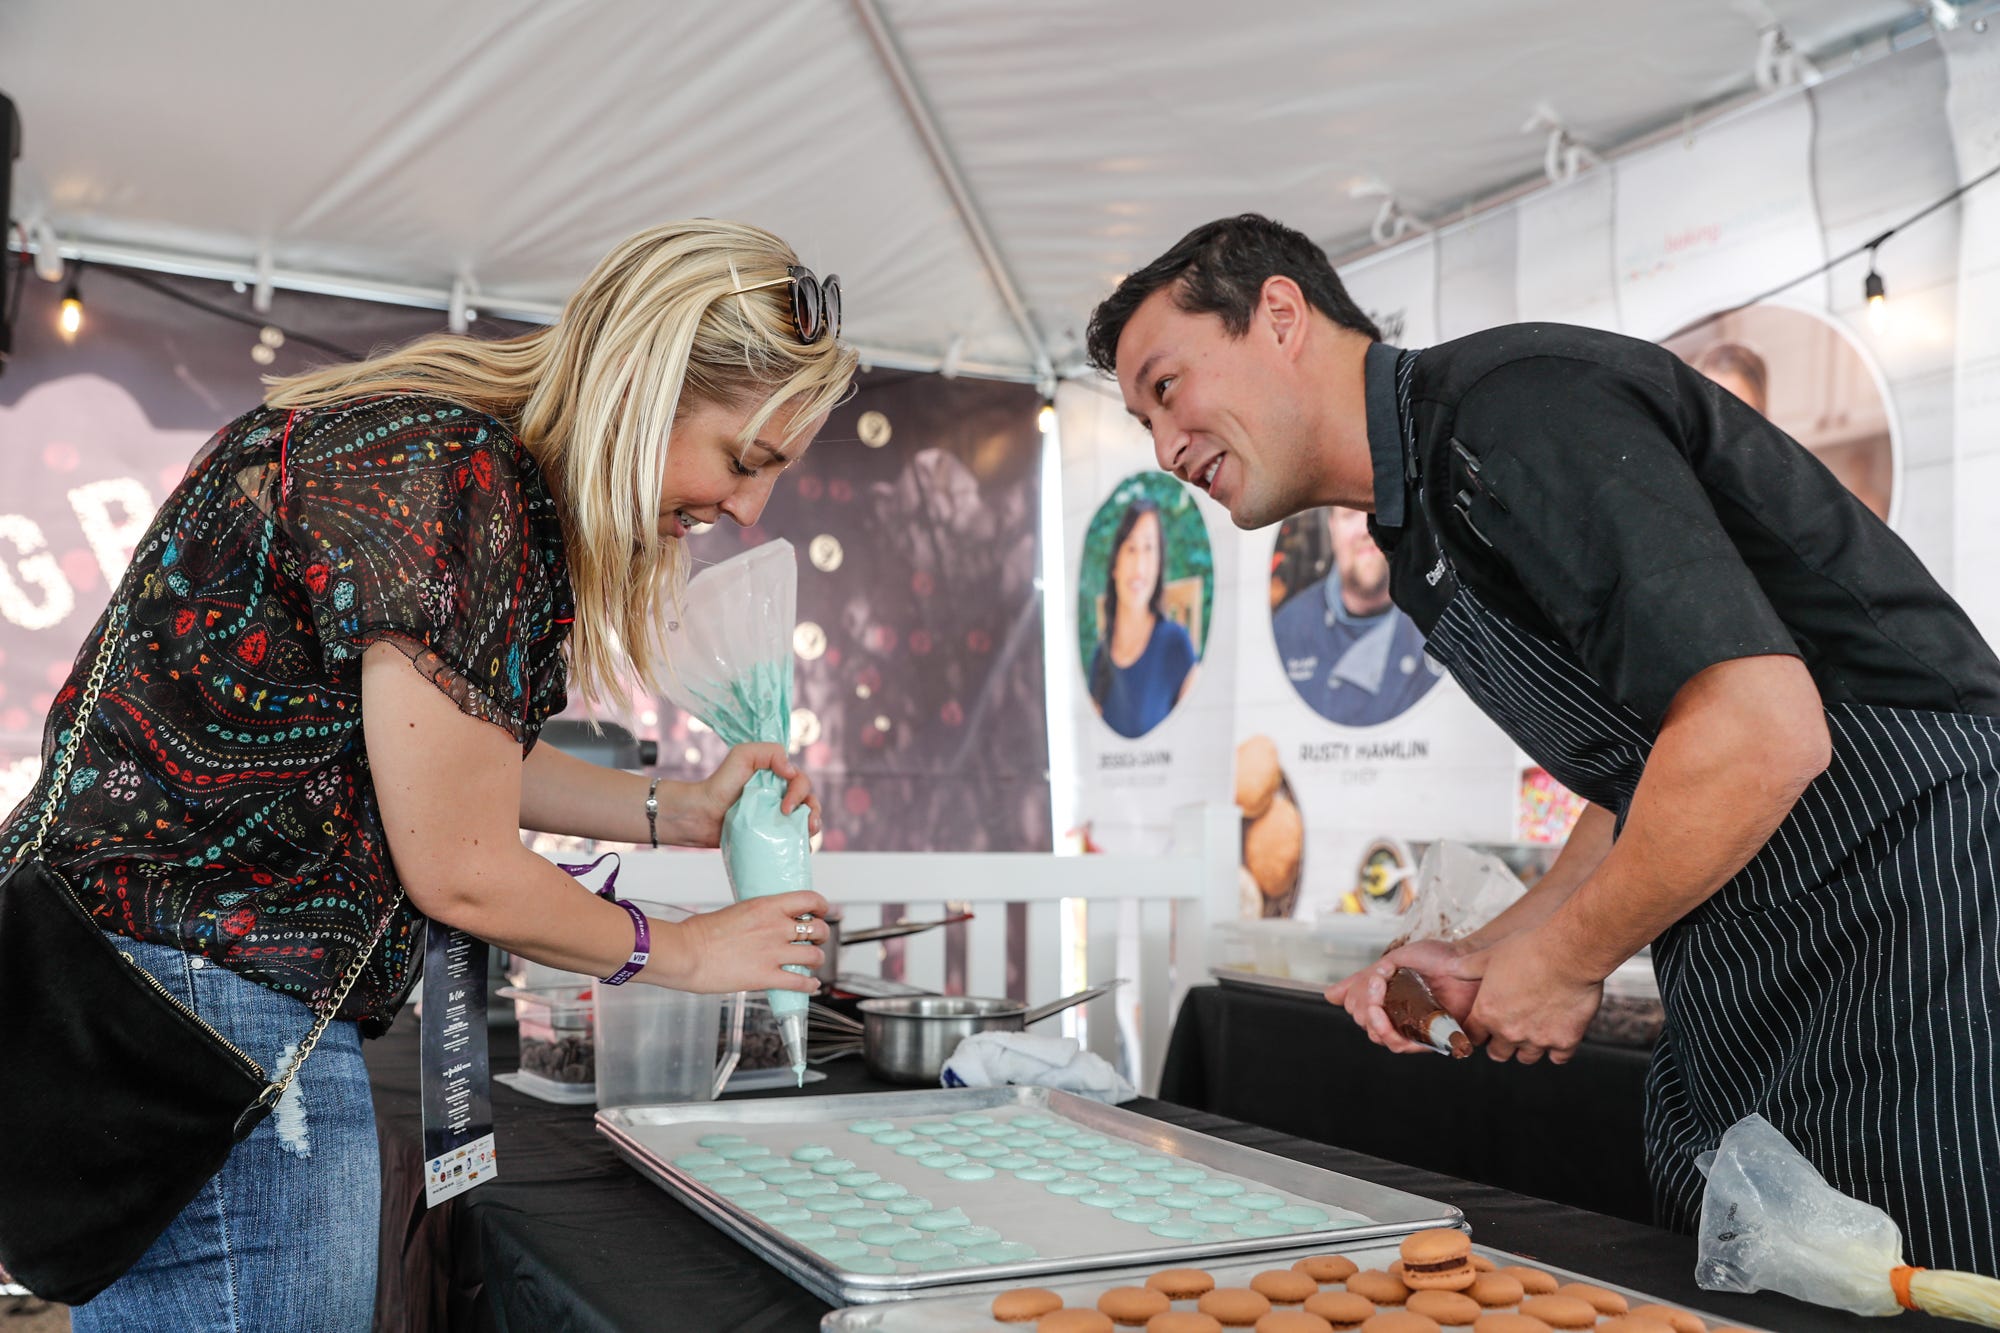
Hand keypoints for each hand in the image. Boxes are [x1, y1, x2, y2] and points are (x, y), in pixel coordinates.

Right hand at [654, 889, 829, 994]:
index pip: (810, 899)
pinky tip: (810, 986)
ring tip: (811, 963)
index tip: (820, 912)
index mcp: (767, 906)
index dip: (821, 907)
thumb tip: (765, 924)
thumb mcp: (736, 912)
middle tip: (815, 940)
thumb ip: (758, 917)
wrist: (685, 953)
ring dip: (816, 961)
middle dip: (821, 936)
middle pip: (818, 929)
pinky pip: (800, 982)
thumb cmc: (700, 933)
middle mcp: (776, 927)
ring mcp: (773, 952)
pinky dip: (810, 986)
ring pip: (814, 956)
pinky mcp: (767, 976)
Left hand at [672, 743, 823, 847]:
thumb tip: (792, 771)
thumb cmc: (720, 782)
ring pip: (806, 821)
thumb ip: (770, 752)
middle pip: (810, 802)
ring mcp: (777, 817)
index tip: (785, 808)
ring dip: (813, 827)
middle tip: (808, 825)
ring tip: (808, 836)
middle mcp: (781, 795)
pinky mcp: (771, 835)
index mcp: (778, 776)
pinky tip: (801, 850)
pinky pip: (793, 839)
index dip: (799, 794)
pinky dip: (802, 844)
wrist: (701, 814)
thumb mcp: (743, 755)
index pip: (801, 782)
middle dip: (814, 812)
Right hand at [1325, 938, 1479, 1054]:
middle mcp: (1398, 1015)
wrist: (1469, 963)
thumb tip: (1328, 996)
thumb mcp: (1397, 959)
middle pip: (1365, 1023)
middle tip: (1377, 987)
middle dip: (1363, 1007)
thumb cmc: (1439, 958)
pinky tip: (1386, 1018)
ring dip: (1373, 1021)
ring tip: (1378, 1005)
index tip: (1373, 980)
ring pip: (1379, 1037)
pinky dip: (1389, 1033)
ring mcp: (1412, 1028)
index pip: (1358, 1008)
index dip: (1357, 998)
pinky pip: (1400, 1045)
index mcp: (1389, 997)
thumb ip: (1364, 977)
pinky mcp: (1429, 1040)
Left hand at [1449, 928, 1603, 1064]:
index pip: (1472, 1036)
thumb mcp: (1490, 955)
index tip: (1482, 1028)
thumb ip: (1468, 966)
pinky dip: (1557, 1049)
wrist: (1568, 954)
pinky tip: (1558, 1037)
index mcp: (1487, 1013)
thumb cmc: (1527, 950)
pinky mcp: (1564, 1041)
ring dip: (1527, 1048)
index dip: (1477, 1032)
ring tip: (1533, 1034)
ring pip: (1527, 1057)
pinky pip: (1558, 1058)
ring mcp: (1537, 1039)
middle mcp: (1509, 1031)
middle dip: (1500, 1045)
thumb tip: (1450, 967)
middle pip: (1498, 1053)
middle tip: (1507, 1033)